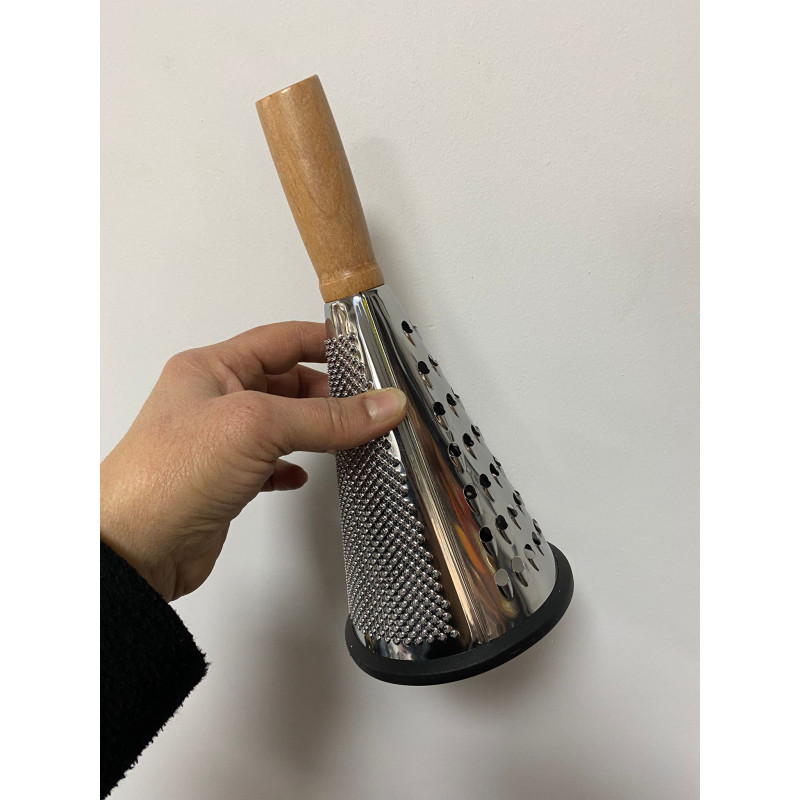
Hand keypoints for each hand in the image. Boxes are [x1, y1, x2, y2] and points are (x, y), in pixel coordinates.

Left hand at [100, 321, 406, 601]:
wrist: (133, 550)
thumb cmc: (167, 476)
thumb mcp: (256, 427)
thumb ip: (325, 417)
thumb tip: (380, 405)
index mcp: (211, 369)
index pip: (280, 340)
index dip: (323, 341)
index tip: (362, 350)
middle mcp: (213, 401)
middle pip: (286, 383)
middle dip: (327, 391)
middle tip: (368, 402)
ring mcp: (219, 443)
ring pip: (281, 425)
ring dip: (315, 430)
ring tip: (351, 435)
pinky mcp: (225, 482)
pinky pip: (269, 464)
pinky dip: (291, 467)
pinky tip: (303, 475)